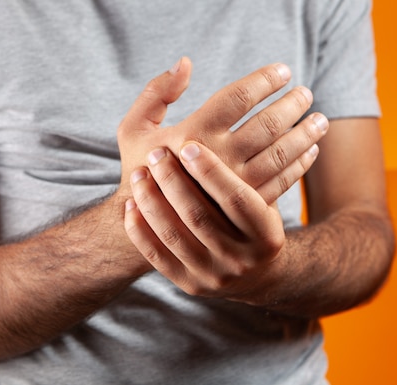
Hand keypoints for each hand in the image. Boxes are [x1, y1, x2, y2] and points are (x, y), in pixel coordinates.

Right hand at [117, 57, 327, 203]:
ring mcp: (234, 185)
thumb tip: (185, 62)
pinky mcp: (244, 207)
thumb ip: (156, 92)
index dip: (265, 79)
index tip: (283, 71)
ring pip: (281, 153)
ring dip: (305, 134)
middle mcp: (217, 158)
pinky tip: (310, 151)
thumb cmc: (141, 167)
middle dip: (293, 104)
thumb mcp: (132, 127)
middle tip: (306, 93)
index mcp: (192, 132)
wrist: (147, 222)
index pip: (238, 97)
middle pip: (268, 124)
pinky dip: (300, 165)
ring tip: (320, 120)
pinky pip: (281, 182)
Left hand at [124, 141, 288, 300]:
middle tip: (157, 153)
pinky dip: (139, 228)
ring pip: (175, 234)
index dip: (211, 170)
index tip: (188, 143)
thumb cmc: (254, 220)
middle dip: (173, 181)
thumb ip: (254, 166)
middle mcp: (241, 259)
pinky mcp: (189, 285)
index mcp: (266, 233)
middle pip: (200, 216)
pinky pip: (156, 256)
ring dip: (152, 200)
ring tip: (139, 173)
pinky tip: (131, 203)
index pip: (236, 198)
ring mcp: (213, 275)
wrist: (255, 274)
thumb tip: (236, 111)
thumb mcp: (266, 197)